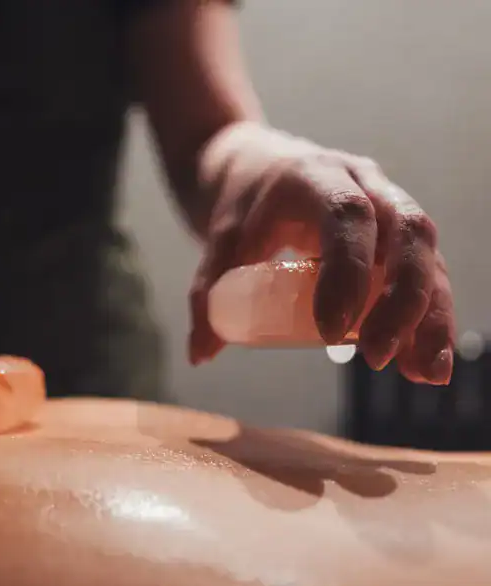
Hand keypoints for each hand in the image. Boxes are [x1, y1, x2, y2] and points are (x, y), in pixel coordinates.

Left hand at [189, 122, 454, 384]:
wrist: (255, 166)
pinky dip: (429, 318)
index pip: (346, 215)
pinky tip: (424, 364)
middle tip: (377, 358)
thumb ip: (206, 293)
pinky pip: (426, 273)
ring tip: (423, 374)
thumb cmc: (239, 204)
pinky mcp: (396, 236)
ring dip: (430, 317)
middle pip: (406, 233)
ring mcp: (387, 206)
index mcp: (313, 177)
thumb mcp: (218, 241)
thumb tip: (199, 356)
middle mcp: (363, 184)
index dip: (346, 271)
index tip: (329, 332)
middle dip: (400, 300)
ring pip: (427, 256)